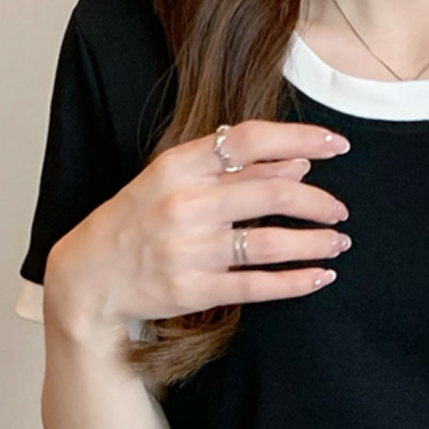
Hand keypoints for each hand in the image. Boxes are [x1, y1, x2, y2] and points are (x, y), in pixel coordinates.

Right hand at [43, 120, 353, 331]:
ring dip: (315, 243)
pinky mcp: (194, 290)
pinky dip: (297, 281)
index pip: (251, 140)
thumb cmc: (135, 221)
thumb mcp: (170, 180)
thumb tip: (298, 164)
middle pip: (273, 194)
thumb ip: (230, 168)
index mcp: (178, 166)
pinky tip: (320, 276)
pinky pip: (259, 286)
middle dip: (319, 203)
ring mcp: (190, 250)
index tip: (337, 144)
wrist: (88, 277)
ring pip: (272, 243)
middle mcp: (185, 205)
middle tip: (340, 210)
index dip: (302, 138)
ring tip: (338, 243)